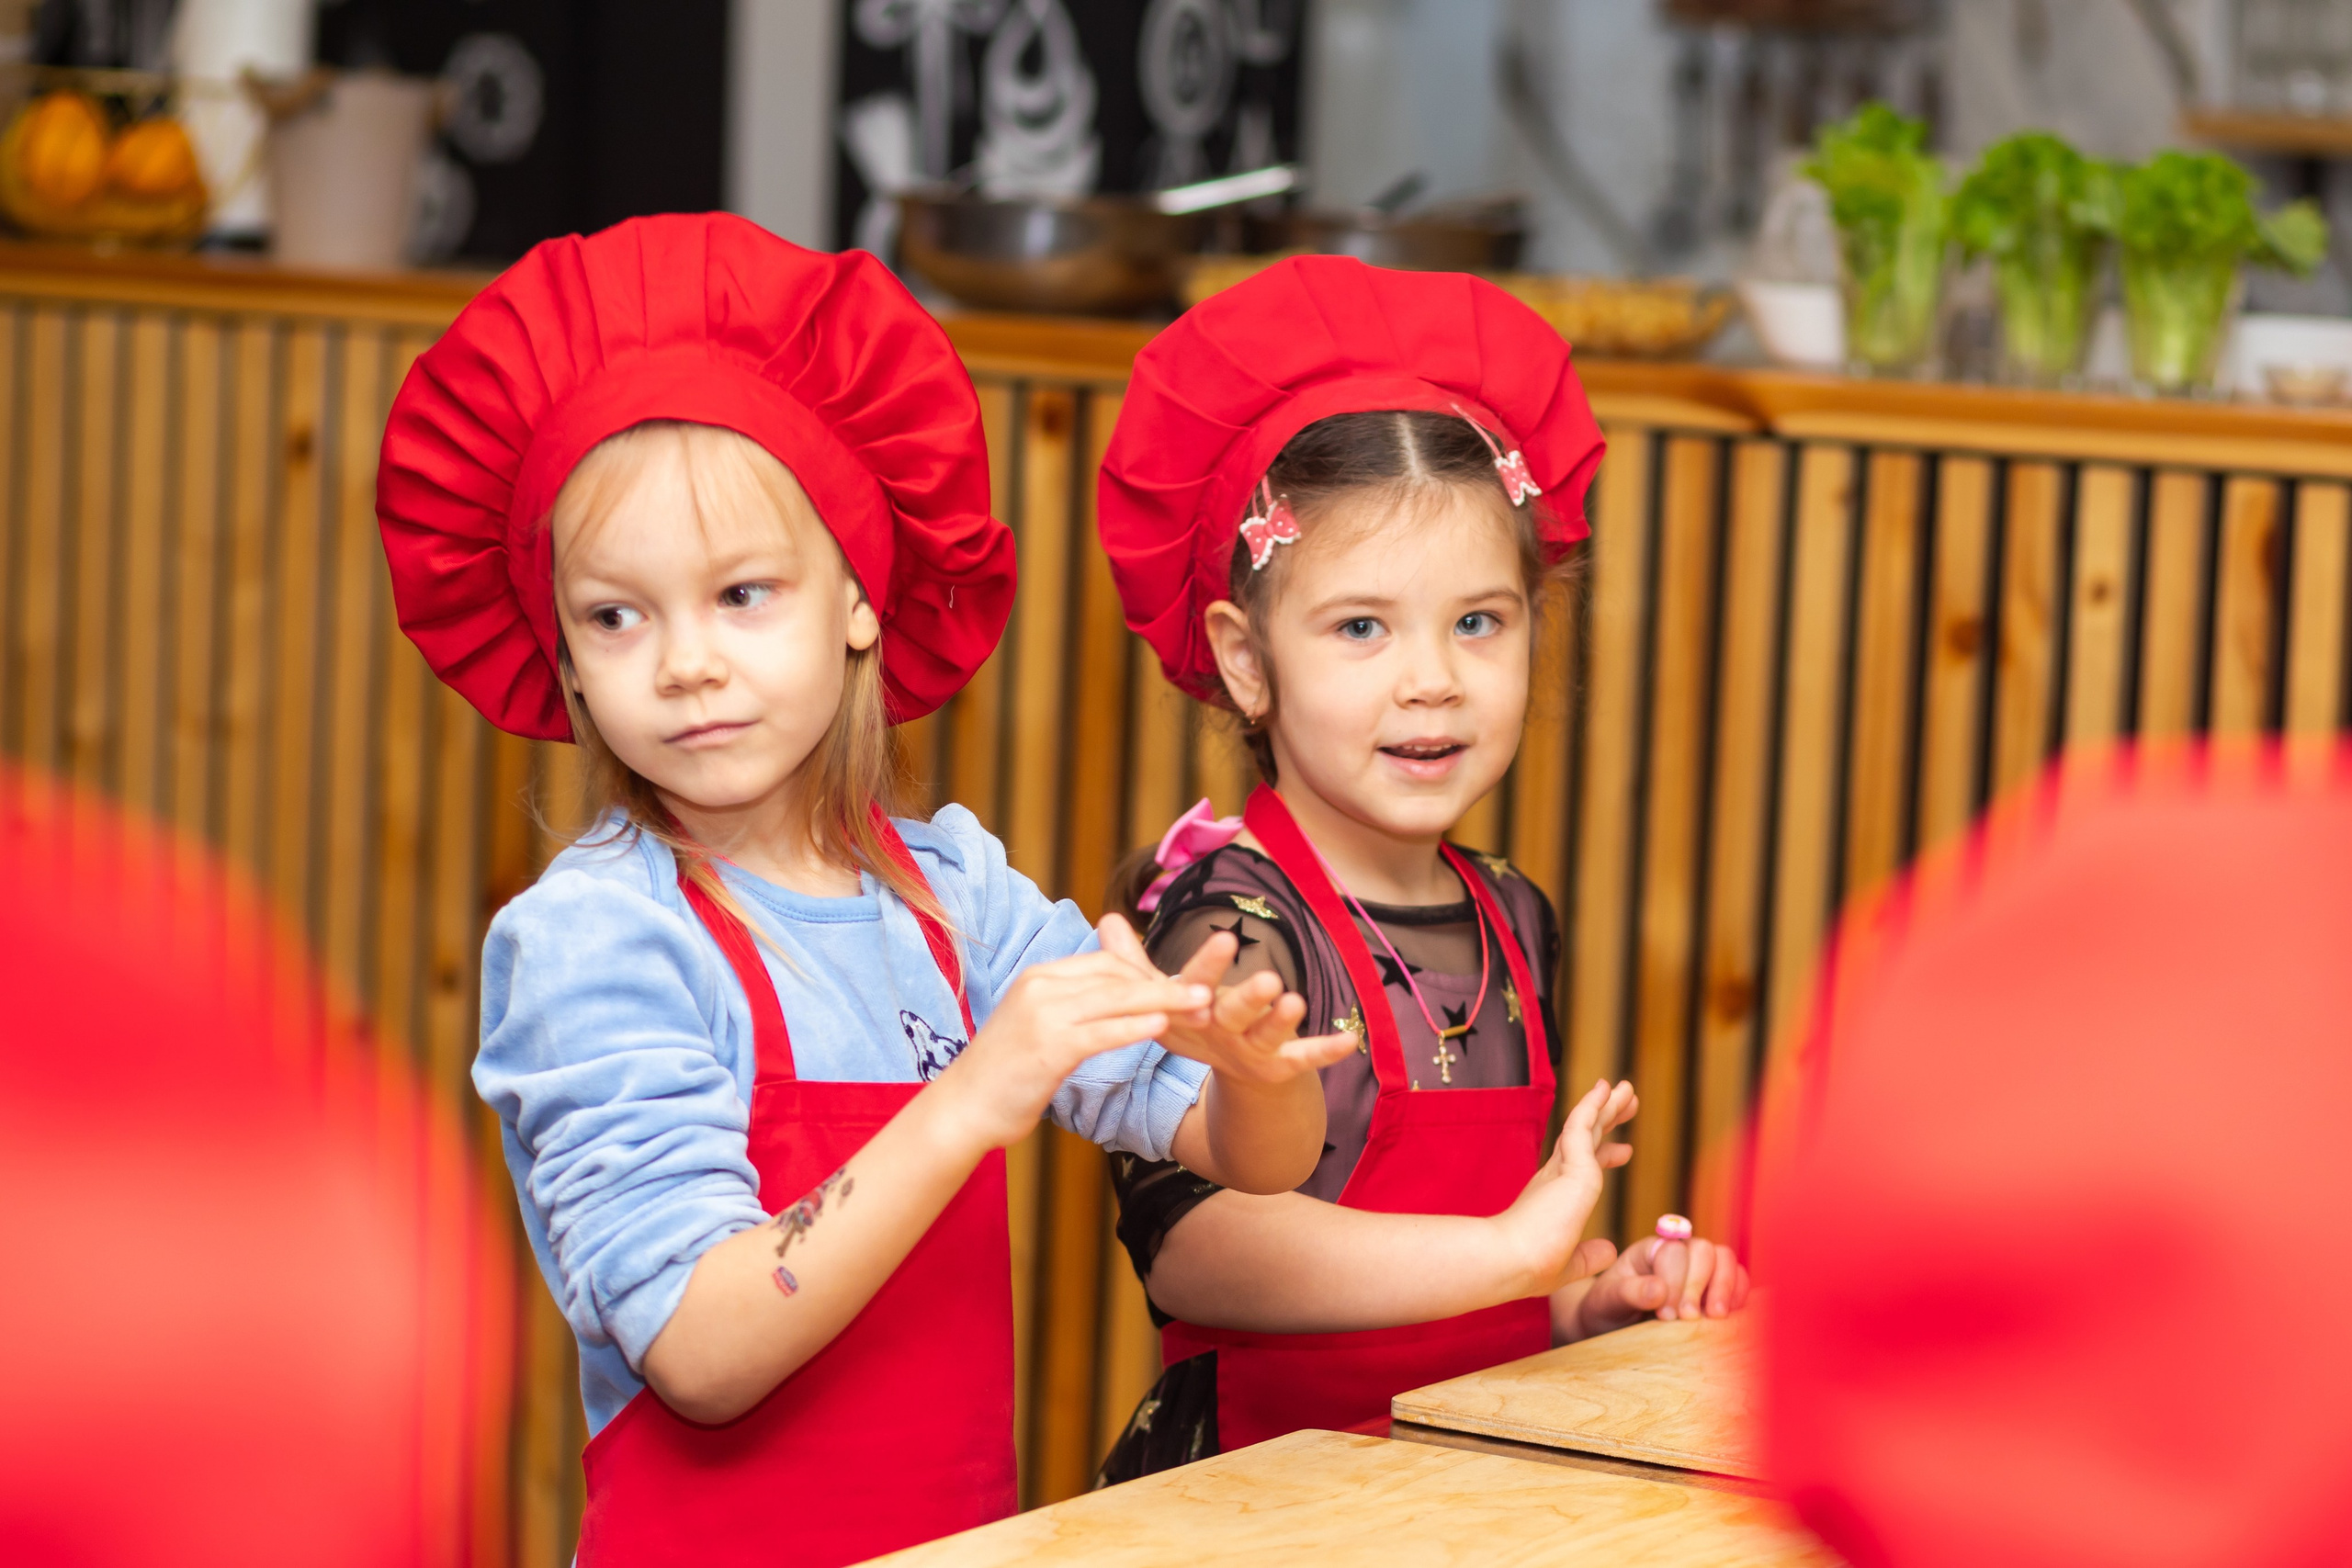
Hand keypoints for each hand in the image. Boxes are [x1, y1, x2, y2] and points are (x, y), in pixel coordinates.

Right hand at [929, 947, 1211, 1152]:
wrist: (962, 1109)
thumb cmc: (1003, 1075)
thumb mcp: (1036, 1026)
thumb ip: (1070, 1006)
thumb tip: (1111, 1001)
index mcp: (1040, 977)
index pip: (1105, 963)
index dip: (1148, 974)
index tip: (1181, 988)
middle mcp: (1040, 986)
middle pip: (1116, 975)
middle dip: (1164, 985)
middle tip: (1205, 995)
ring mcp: (1043, 1015)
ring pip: (1115, 999)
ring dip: (1163, 1001)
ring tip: (1201, 1006)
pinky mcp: (1048, 1047)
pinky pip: (1101, 1032)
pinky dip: (1134, 1027)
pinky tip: (1162, 1027)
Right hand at [1096, 914, 1356, 1083]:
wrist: (1225, 1070)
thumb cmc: (1191, 1020)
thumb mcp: (1159, 994)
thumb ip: (1133, 960)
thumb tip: (1106, 918)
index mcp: (1193, 1010)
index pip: (1196, 986)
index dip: (1208, 968)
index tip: (1223, 940)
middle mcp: (1222, 1031)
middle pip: (1233, 1014)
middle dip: (1249, 998)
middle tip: (1269, 978)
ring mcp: (1251, 1049)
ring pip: (1268, 1036)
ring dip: (1282, 1020)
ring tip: (1296, 1000)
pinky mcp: (1280, 1064)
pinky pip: (1304, 1059)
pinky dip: (1326, 1051)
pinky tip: (1351, 1040)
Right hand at [1490, 1078, 1637, 1297]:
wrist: (1509, 1262)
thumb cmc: (1529, 1266)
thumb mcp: (1569, 1264)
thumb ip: (1589, 1256)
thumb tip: (1609, 1249)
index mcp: (1552, 1197)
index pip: (1581, 1167)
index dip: (1604, 1155)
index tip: (1625, 1150)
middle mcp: (1554, 1177)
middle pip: (1585, 1138)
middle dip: (1607, 1119)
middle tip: (1627, 1099)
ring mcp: (1561, 1169)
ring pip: (1586, 1127)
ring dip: (1606, 1105)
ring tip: (1625, 1087)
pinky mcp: (1569, 1166)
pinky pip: (1581, 1126)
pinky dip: (1593, 1106)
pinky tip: (1606, 1090)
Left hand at [1554, 1225, 1751, 1341]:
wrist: (1613, 1327)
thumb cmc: (1607, 1310)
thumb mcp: (1607, 1302)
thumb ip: (1628, 1293)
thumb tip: (1658, 1289)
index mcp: (1650, 1248)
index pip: (1673, 1251)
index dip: (1673, 1282)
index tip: (1664, 1315)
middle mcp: (1679, 1251)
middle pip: (1703, 1250)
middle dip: (1699, 1284)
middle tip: (1689, 1317)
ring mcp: (1700, 1267)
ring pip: (1724, 1259)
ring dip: (1725, 1286)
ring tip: (1716, 1316)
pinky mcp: (1716, 1286)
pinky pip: (1738, 1279)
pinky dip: (1739, 1294)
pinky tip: (1728, 1316)